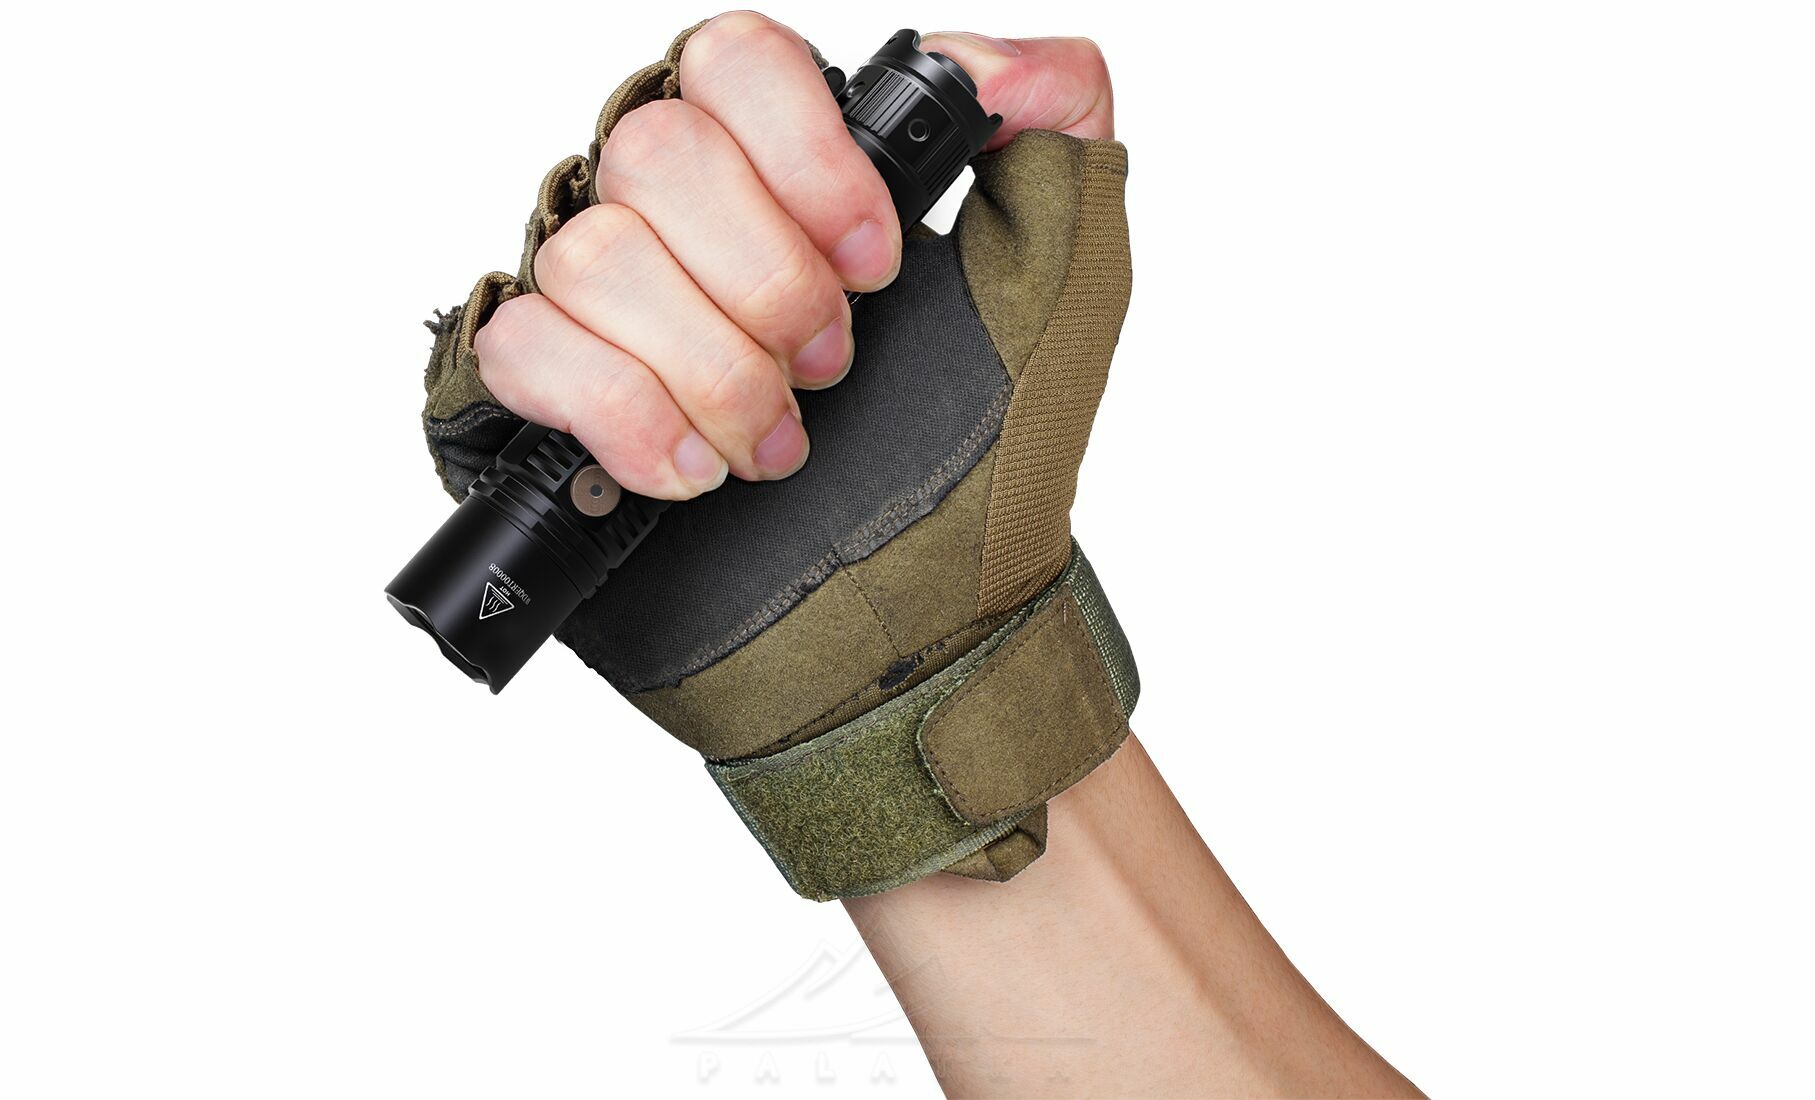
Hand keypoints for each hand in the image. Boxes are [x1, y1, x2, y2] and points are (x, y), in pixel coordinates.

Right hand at [472, 12, 1115, 499]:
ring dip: (710, 367)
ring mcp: (605, 310)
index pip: (736, 63)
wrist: (923, 627)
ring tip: (777, 447)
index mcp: (784, 171)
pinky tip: (694, 471)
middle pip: (657, 152)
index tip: (880, 267)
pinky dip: (623, 414)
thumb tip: (989, 61)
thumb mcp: (1066, 279)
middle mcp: (681, 222)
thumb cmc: (986, 462)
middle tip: (831, 367)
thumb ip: (1062, 125)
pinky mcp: (547, 406)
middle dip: (766, 281)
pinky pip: (524, 349)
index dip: (806, 161)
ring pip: (592, 255)